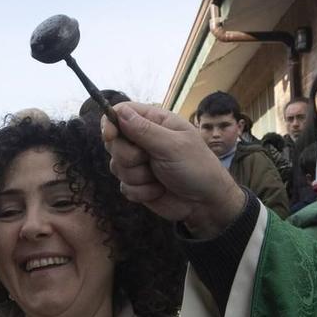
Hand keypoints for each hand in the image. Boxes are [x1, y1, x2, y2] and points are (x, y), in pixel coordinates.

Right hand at [102, 101, 247, 232]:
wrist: (205, 204)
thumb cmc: (197, 168)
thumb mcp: (173, 146)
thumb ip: (144, 130)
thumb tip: (120, 112)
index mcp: (155, 122)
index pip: (121, 112)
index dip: (110, 123)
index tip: (110, 136)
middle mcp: (143, 140)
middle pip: (113, 142)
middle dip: (128, 156)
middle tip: (149, 160)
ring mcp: (139, 163)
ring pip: (116, 167)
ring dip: (138, 177)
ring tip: (160, 178)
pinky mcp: (137, 184)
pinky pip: (123, 186)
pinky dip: (141, 192)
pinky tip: (158, 191)